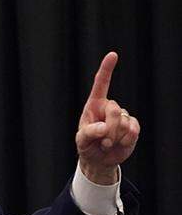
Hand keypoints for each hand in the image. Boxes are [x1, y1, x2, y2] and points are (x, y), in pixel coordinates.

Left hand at [75, 51, 139, 183]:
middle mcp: (109, 107)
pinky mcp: (133, 126)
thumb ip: (89, 133)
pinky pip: (133, 131)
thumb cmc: (87, 146)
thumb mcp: (81, 141)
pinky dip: (124, 141)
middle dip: (108, 128)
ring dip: (114, 138)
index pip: (101, 84)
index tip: (113, 54)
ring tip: (106, 143)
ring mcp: (123, 116)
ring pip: (124, 122)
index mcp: (94, 105)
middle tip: (101, 141)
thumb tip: (104, 127)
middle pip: (114, 110)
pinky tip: (118, 144)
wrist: (99, 159)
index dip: (106, 69)